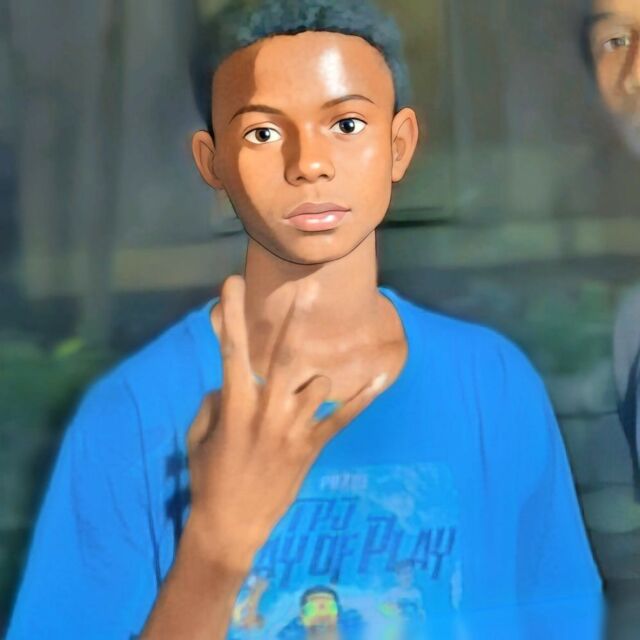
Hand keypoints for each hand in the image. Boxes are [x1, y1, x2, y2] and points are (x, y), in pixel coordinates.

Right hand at [186, 275, 381, 568]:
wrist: (231, 524)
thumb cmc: (209, 477)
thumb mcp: (199, 436)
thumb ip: (215, 402)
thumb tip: (231, 383)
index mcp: (235, 404)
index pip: (232, 350)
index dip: (231, 314)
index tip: (232, 282)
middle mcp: (267, 410)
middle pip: (286, 356)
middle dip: (296, 321)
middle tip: (310, 290)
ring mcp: (293, 428)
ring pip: (318, 383)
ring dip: (313, 379)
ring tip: (302, 391)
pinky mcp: (312, 446)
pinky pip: (342, 417)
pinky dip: (362, 398)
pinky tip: (381, 376)